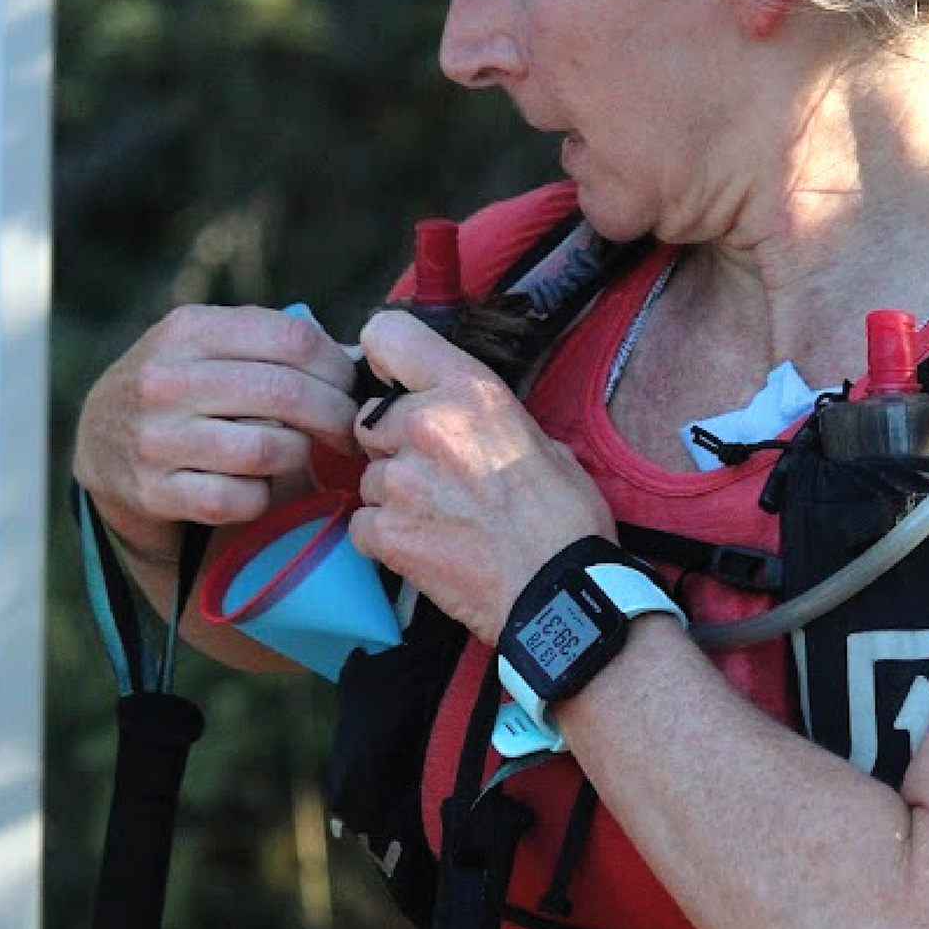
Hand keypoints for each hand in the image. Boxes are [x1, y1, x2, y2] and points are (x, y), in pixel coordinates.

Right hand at [72, 303, 360, 559]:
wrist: (101, 440)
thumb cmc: (183, 386)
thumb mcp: (211, 345)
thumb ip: (275, 345)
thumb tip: (361, 361)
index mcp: (189, 330)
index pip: (292, 339)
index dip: (337, 366)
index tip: (351, 387)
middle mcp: (166, 379)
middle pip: (286, 394)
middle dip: (335, 414)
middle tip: (349, 429)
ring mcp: (156, 438)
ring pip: (268, 449)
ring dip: (299, 454)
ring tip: (298, 451)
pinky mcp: (154, 492)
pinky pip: (239, 499)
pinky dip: (262, 496)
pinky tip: (257, 484)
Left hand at [348, 309, 614, 641]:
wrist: (558, 593)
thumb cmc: (565, 519)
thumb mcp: (543, 441)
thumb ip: (487, 419)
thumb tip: (468, 421)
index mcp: (469, 390)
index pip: (386, 335)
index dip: (386, 361)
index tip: (398, 383)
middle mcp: (426, 424)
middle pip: (369, 417)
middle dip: (393, 442)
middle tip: (435, 473)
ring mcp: (401, 480)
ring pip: (368, 475)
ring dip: (394, 494)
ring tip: (442, 518)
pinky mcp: (386, 532)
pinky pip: (363, 523)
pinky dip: (386, 537)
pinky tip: (426, 546)